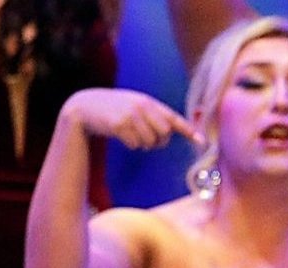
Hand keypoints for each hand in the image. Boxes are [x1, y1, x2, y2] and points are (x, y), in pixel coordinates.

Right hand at [63, 88, 200, 149]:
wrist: (84, 106)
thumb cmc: (113, 109)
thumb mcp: (134, 107)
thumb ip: (153, 116)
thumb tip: (169, 132)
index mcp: (148, 102)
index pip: (173, 118)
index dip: (188, 130)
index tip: (202, 141)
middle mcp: (142, 106)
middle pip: (164, 134)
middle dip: (158, 141)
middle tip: (148, 140)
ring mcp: (130, 115)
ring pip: (150, 141)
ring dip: (143, 144)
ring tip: (131, 135)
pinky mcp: (119, 125)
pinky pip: (135, 144)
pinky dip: (131, 144)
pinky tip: (121, 135)